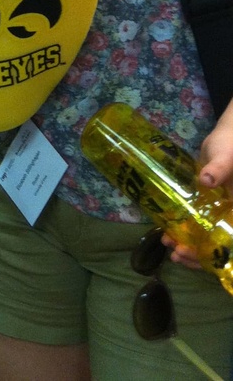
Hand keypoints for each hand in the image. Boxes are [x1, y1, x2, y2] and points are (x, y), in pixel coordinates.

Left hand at [165, 101, 232, 269]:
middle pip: (220, 248)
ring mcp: (221, 216)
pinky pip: (199, 228)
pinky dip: (187, 233)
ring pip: (209, 241)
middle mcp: (231, 219)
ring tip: (168, 244)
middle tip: (174, 252)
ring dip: (190, 247)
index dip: (217, 256)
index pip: (231, 242)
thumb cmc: (231, 146)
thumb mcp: (227, 156)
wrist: (226, 138)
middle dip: (198, 255)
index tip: (193, 254)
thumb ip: (219, 168)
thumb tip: (207, 180)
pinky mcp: (209, 210)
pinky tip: (169, 234)